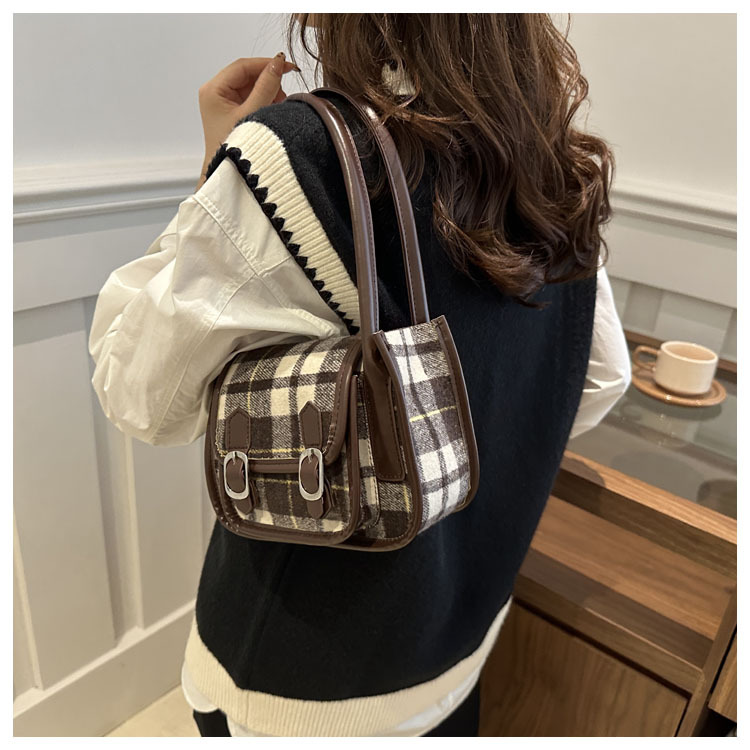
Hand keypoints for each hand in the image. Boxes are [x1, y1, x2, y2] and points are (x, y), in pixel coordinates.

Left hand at [195, 53, 297, 189]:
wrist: (228, 177)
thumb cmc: (235, 150)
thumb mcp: (253, 114)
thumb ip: (266, 87)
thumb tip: (278, 63)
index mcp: (213, 91)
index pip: (243, 66)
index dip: (266, 64)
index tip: (287, 66)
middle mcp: (215, 94)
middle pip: (246, 75)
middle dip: (268, 81)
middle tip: (284, 93)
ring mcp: (222, 103)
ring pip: (250, 86)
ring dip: (268, 92)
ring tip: (278, 106)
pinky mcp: (231, 113)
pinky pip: (250, 98)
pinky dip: (264, 101)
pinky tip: (272, 110)